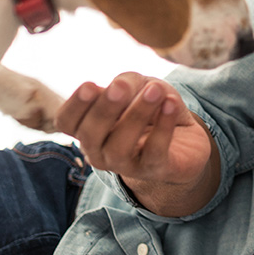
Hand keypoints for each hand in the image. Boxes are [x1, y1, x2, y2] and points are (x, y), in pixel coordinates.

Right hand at [56, 71, 216, 214]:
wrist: (187, 137)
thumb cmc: (151, 107)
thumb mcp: (137, 86)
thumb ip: (125, 84)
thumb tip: (118, 87)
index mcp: (87, 128)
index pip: (66, 122)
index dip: (74, 106)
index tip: (90, 85)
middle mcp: (99, 151)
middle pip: (90, 135)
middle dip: (104, 109)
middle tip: (121, 85)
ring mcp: (125, 166)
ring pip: (120, 147)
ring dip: (137, 114)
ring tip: (155, 90)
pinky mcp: (155, 170)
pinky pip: (154, 152)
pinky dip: (163, 127)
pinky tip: (170, 103)